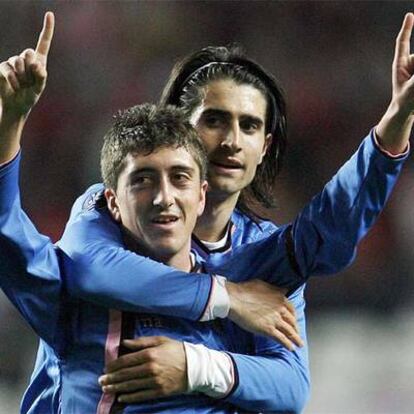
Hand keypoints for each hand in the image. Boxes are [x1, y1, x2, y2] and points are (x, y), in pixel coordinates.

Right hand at [0, 12, 53, 120]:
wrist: (16, 106)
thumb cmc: (30, 97)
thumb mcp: (39, 89)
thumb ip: (41, 77)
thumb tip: (37, 64)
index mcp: (39, 62)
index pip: (44, 43)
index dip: (47, 29)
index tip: (49, 14)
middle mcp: (26, 59)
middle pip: (28, 52)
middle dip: (29, 69)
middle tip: (29, 83)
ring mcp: (13, 62)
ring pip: (17, 62)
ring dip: (21, 78)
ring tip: (22, 86)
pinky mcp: (2, 67)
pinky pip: (7, 70)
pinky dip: (12, 81)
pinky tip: (14, 87)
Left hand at [99, 336, 187, 402]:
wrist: (195, 366)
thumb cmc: (176, 350)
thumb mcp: (160, 340)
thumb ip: (141, 342)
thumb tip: (124, 343)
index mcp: (150, 354)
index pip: (127, 360)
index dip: (114, 364)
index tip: (106, 367)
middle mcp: (150, 368)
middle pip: (126, 374)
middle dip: (112, 378)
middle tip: (101, 381)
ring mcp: (155, 381)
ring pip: (131, 386)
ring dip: (117, 388)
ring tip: (107, 389)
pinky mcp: (159, 392)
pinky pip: (141, 396)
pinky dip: (130, 397)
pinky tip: (122, 397)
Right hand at [226, 279, 303, 350]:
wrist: (234, 299)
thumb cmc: (244, 290)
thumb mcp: (262, 284)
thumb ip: (274, 289)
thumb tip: (283, 290)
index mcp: (279, 297)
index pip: (291, 309)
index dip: (293, 316)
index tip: (293, 320)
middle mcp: (280, 308)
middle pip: (292, 321)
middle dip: (295, 328)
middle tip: (296, 333)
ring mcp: (275, 319)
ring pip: (290, 331)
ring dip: (296, 339)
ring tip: (299, 344)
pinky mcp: (268, 329)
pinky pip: (281, 339)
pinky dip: (287, 344)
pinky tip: (290, 348)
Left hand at [376, 12, 413, 152]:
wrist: (405, 112)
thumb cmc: (405, 101)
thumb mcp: (412, 87)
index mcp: (400, 64)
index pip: (403, 43)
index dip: (407, 29)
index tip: (409, 15)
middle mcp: (409, 63)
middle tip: (411, 82)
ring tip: (412, 86)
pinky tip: (412, 84)